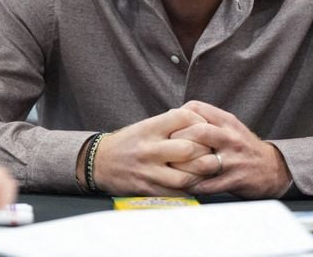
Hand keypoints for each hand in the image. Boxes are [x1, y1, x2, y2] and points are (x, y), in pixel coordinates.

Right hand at [85, 109, 211, 195]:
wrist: (99, 162)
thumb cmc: (129, 141)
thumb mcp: (146, 126)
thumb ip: (170, 124)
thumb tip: (201, 122)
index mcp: (149, 127)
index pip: (183, 117)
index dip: (199, 120)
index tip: (205, 126)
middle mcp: (149, 148)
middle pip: (188, 149)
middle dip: (205, 150)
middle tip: (213, 150)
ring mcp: (148, 171)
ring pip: (185, 176)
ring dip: (201, 174)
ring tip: (207, 169)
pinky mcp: (148, 190)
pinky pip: (176, 194)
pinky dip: (190, 189)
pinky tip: (195, 183)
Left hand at [170, 101, 291, 198]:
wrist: (273, 168)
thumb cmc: (243, 146)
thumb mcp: (229, 125)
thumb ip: (207, 120)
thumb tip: (175, 116)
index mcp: (227, 121)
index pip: (197, 108)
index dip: (179, 114)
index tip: (169, 124)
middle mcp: (230, 137)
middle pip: (198, 131)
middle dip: (178, 138)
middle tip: (166, 146)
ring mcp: (233, 160)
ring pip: (202, 160)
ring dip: (182, 165)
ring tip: (170, 166)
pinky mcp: (234, 180)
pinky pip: (208, 185)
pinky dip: (193, 185)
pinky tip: (182, 184)